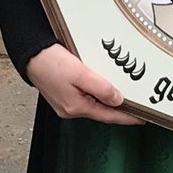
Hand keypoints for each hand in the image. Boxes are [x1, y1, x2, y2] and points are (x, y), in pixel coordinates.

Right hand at [26, 44, 144, 125]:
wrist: (30, 54)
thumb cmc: (50, 63)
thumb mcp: (80, 73)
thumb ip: (101, 88)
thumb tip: (118, 100)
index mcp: (76, 107)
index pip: (108, 116)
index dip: (127, 117)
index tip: (142, 118)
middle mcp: (70, 108)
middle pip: (101, 111)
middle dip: (118, 109)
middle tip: (137, 105)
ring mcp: (65, 102)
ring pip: (93, 103)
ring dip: (107, 100)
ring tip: (124, 95)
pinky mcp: (62, 92)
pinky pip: (85, 96)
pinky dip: (96, 93)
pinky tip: (102, 86)